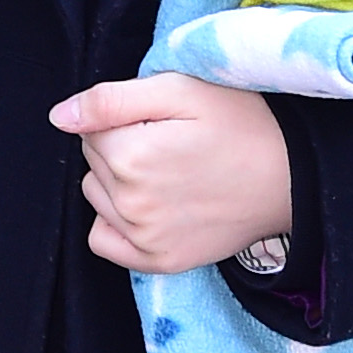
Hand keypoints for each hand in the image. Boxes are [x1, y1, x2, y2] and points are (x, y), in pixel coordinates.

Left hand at [49, 74, 292, 275]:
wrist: (291, 177)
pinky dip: (115, 223)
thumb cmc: (241, 123)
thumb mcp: (181, 91)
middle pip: (91, 162)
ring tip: (168, 172)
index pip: (88, 128)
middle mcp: (129, 203)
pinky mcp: (157, 262)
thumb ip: (111, 100)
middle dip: (119, 147)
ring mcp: (142, 239)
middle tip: (170, 144)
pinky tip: (150, 207)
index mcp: (130, 156)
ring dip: (117, 182)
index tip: (162, 121)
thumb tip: (60, 116)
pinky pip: (103, 240)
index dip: (124, 118)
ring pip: (95, 196)